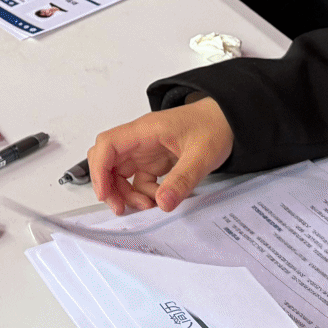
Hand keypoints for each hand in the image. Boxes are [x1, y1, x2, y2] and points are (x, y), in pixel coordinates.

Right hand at [86, 100, 233, 213]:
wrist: (228, 119)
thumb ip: (182, 179)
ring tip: (148, 205)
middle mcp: (140, 140)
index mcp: (146, 131)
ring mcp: (146, 150)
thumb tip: (163, 203)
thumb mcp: (202, 155)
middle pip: (108, 161)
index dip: (99, 169)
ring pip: (120, 173)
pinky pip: (138, 179)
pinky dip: (143, 193)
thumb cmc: (214, 126)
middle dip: (109, 186)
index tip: (104, 193)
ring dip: (127, 193)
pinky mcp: (154, 160)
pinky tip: (158, 199)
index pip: (108, 145)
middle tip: (121, 207)